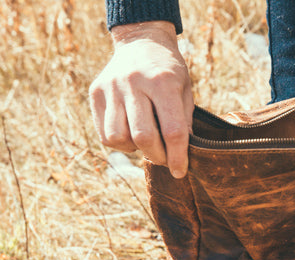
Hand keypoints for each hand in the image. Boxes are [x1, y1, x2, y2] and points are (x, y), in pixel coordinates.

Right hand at [89, 21, 193, 177]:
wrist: (141, 41)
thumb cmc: (169, 72)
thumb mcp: (185, 91)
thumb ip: (184, 122)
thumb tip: (181, 158)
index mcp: (162, 81)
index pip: (173, 131)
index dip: (177, 157)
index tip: (180, 171)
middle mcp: (134, 82)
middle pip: (143, 137)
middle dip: (157, 156)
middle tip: (165, 158)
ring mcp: (111, 86)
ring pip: (118, 138)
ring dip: (135, 149)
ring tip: (146, 142)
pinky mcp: (96, 92)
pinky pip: (105, 134)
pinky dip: (120, 143)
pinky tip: (130, 133)